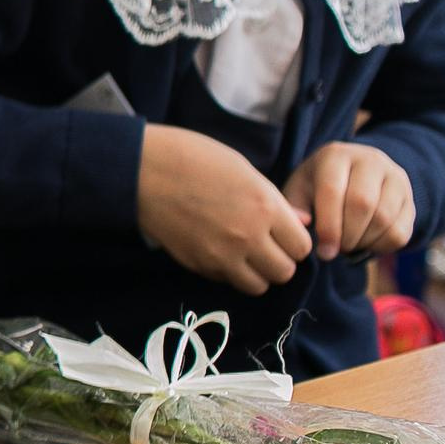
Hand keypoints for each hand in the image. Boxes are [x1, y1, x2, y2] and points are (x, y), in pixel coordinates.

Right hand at [135, 124, 310, 295]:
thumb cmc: (194, 157)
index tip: (282, 234)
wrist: (142, 169)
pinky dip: (228, 272)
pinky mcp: (197, 265)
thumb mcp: (244, 170)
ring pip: (258, 286)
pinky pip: (226, 280)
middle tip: (264, 247)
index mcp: (265, 207)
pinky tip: (217, 251)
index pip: (302, 247)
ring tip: (243, 256)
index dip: (294, 241)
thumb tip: (301, 224)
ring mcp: (221, 255)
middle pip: (284, 272)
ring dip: (255, 273)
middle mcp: (248, 237)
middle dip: (278, 260)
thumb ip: (275, 202)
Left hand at [284, 143, 413, 261]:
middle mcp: (370, 160)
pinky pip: (401, 231)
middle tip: (336, 250)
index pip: (333, 191)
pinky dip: (382, 247)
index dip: (328, 226)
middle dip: (347, 235)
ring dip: (364, 242)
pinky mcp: (410, 198)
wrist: (354, 173)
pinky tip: (366, 244)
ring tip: (349, 245)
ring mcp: (395, 177)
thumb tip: (302, 223)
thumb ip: (295, 206)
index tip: (324, 251)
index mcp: (336, 155)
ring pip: (385, 218)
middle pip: (362, 204)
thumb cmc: (318, 184)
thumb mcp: (300, 189)